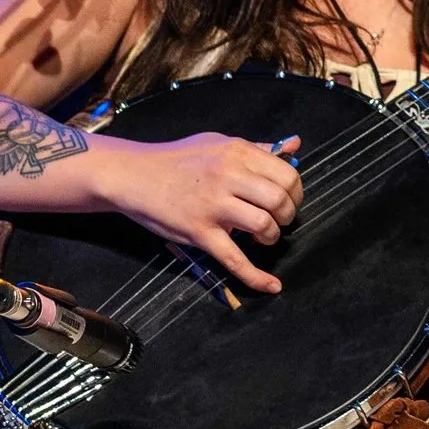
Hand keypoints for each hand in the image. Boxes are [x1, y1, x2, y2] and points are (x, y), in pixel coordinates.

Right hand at [98, 132, 305, 294]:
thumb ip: (257, 148)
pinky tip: (272, 285)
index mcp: (238, 152)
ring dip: (271, 236)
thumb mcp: (219, 143)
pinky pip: (233, 259)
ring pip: (262, 225)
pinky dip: (256, 276)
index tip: (288, 201)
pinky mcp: (198, 232)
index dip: (295, 192)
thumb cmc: (178, 159)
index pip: (286, 174)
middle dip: (287, 215)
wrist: (133, 175)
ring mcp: (213, 206)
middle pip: (279, 200)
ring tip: (263, 236)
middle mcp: (229, 176)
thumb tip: (295, 146)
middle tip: (279, 220)